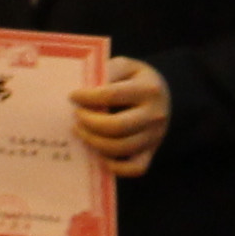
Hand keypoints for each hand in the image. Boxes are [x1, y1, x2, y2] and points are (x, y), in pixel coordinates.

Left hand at [73, 58, 172, 178]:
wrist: (162, 94)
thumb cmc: (135, 79)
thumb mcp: (125, 66)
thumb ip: (107, 71)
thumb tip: (82, 88)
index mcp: (149, 89)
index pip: (111, 95)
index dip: (87, 98)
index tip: (72, 96)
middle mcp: (155, 114)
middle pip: (116, 126)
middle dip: (88, 123)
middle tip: (75, 116)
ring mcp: (155, 136)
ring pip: (121, 148)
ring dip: (94, 142)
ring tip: (81, 131)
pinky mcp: (151, 152)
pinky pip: (134, 169)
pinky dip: (114, 167)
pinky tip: (99, 154)